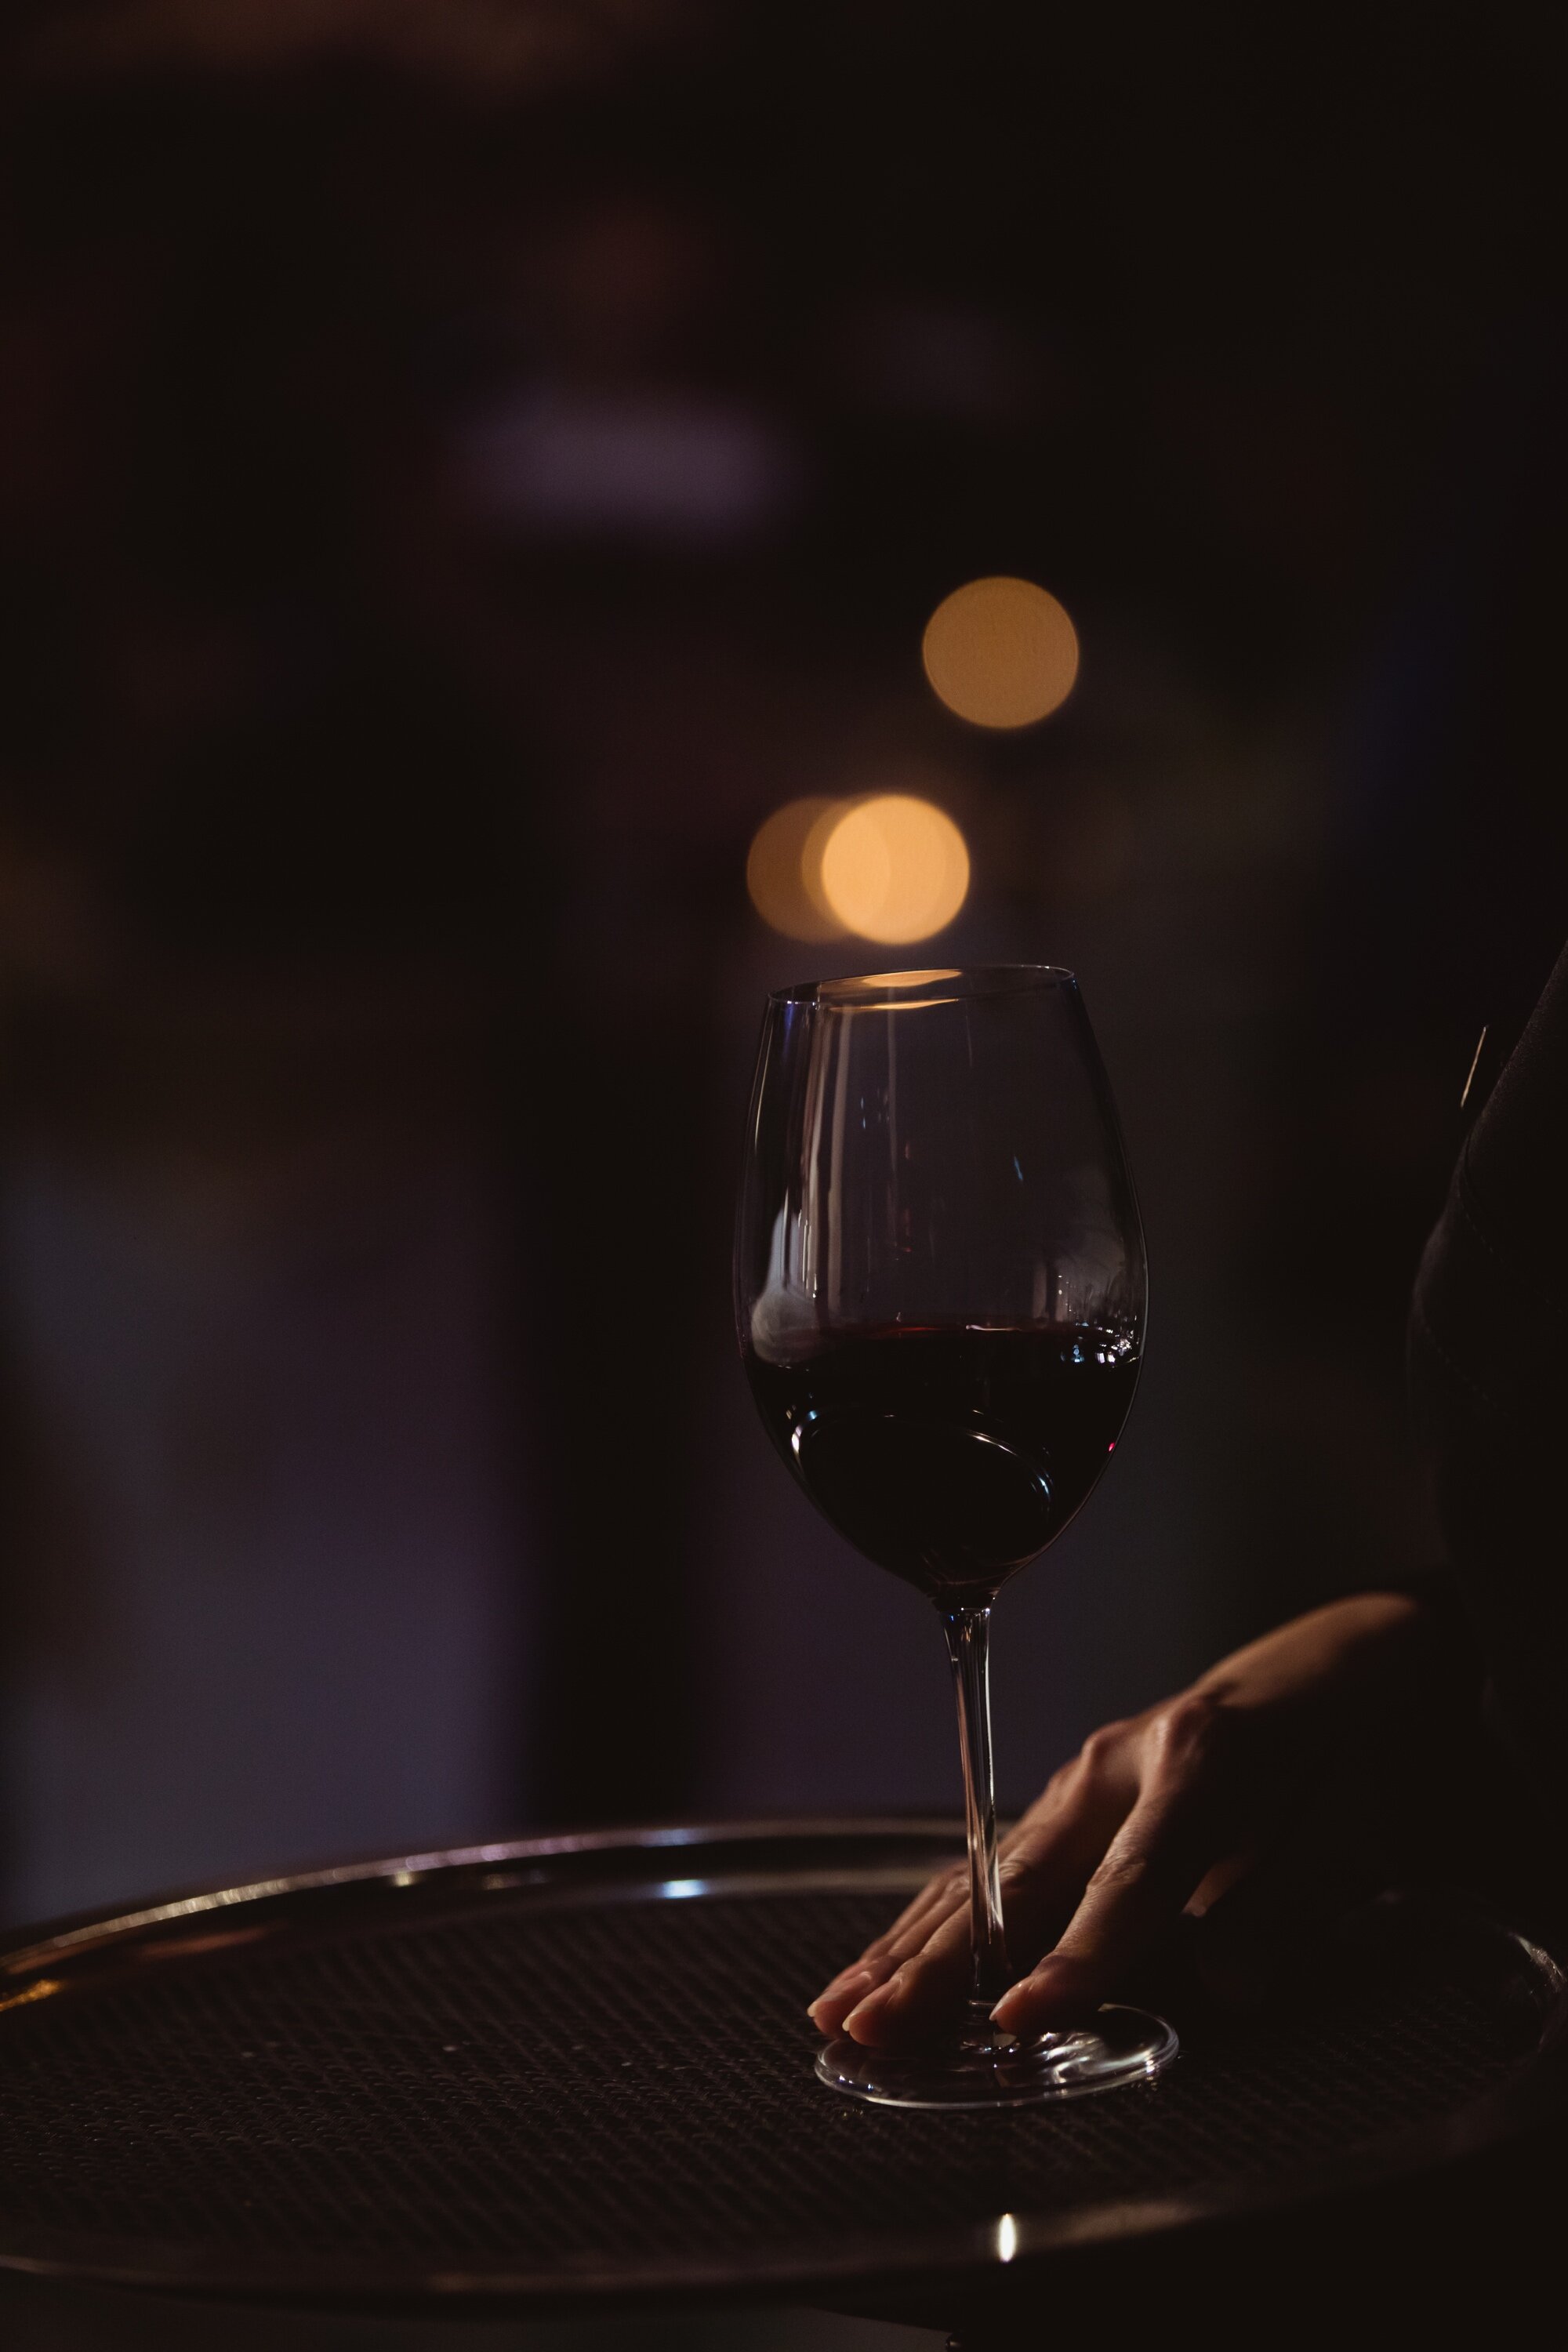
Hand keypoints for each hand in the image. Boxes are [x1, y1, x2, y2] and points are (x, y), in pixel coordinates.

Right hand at [808, 1591, 1462, 2048]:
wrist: (1309, 1677)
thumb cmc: (1328, 1763)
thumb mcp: (1341, 1837)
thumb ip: (1278, 1915)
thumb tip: (1219, 1987)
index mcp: (1198, 1761)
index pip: (1133, 1879)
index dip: (1077, 1956)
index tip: (1018, 2018)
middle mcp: (1117, 1764)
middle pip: (1021, 1878)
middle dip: (940, 1962)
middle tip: (877, 2025)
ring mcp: (1077, 1781)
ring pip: (979, 1878)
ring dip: (905, 1952)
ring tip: (841, 2011)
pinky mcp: (1056, 1806)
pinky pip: (980, 1876)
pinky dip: (921, 1932)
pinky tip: (871, 1973)